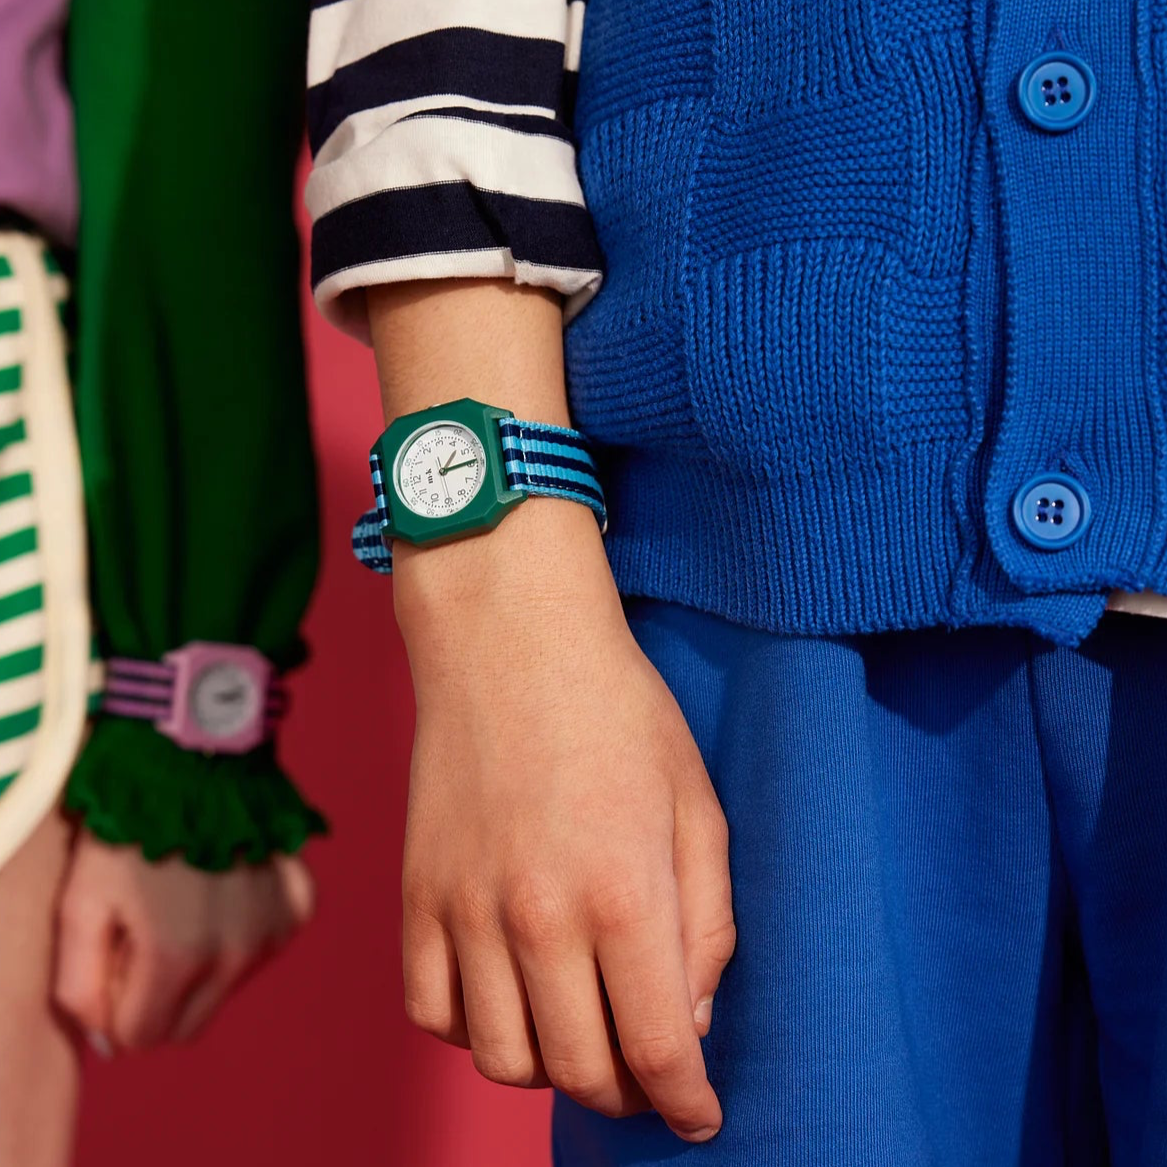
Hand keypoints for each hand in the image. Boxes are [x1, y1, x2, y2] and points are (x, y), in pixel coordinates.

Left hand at [53, 831, 314, 1051]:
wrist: (197, 756)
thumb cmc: (129, 829)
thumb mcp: (78, 906)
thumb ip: (80, 988)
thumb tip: (108, 1039)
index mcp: (180, 958)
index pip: (142, 1036)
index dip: (118, 1002)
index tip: (116, 954)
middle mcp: (238, 952)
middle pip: (189, 1024)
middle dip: (161, 995)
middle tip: (147, 931)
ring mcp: (275, 926)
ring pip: (227, 985)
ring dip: (203, 961)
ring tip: (187, 899)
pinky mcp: (299, 901)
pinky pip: (268, 945)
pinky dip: (245, 929)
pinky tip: (227, 888)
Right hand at [396, 501, 734, 1142]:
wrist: (511, 641)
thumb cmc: (618, 711)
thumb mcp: (697, 803)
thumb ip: (706, 922)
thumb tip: (689, 1019)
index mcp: (625, 893)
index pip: (657, 1050)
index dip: (685, 1103)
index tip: (698, 1119)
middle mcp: (538, 917)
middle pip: (579, 1070)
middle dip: (626, 1092)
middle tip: (646, 1071)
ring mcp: (465, 909)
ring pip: (500, 1058)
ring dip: (550, 1067)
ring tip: (578, 1030)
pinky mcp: (416, 894)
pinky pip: (431, 1011)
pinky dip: (472, 1029)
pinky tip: (507, 994)